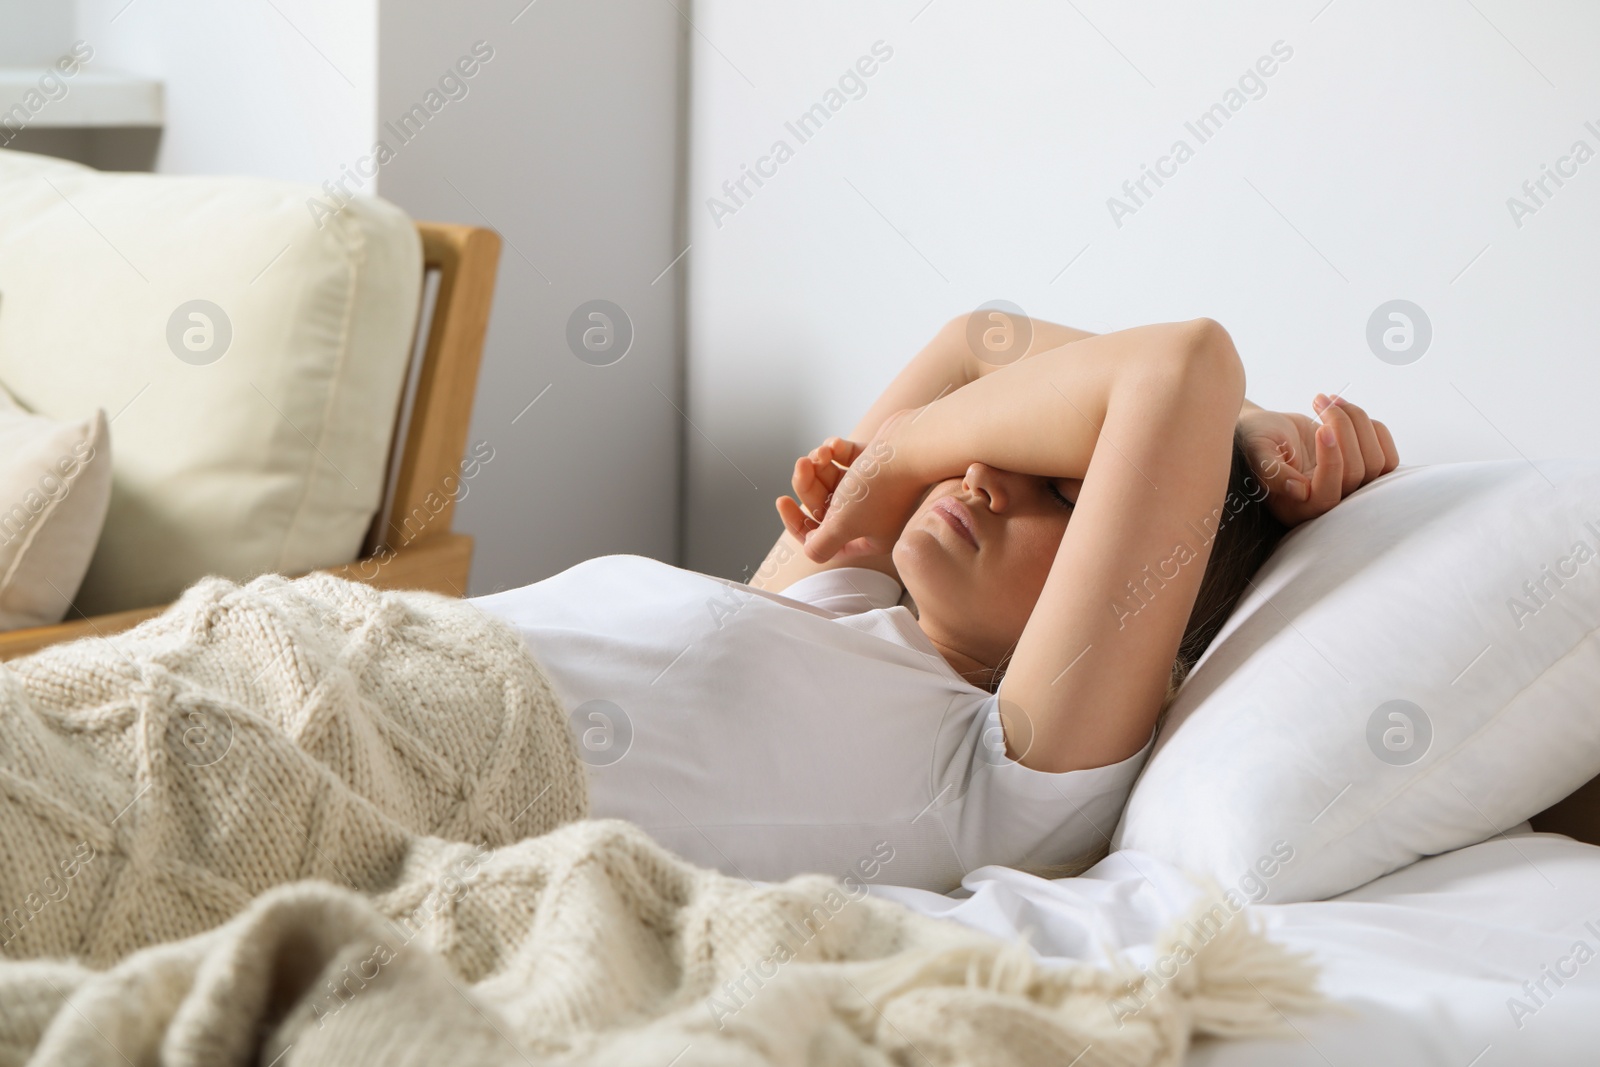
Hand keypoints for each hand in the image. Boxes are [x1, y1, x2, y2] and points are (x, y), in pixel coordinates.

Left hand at [776, 435, 874, 560]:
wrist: (912, 446)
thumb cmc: (881, 489)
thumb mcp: (843, 525)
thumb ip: (821, 545)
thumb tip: (811, 550)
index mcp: (869, 537)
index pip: (825, 539)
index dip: (799, 523)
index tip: (783, 502)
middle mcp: (873, 516)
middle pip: (825, 505)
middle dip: (807, 484)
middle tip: (802, 465)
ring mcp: (875, 488)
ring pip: (832, 479)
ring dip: (819, 464)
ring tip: (820, 452)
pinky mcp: (877, 462)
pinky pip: (846, 458)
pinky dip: (836, 451)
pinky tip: (836, 445)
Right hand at [1238, 394, 1398, 526]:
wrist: (1268, 430)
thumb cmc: (1257, 440)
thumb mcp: (1256, 452)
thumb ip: (1271, 472)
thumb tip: (1298, 491)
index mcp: (1299, 508)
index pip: (1327, 494)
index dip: (1331, 462)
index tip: (1322, 429)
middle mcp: (1329, 503)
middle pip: (1356, 473)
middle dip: (1343, 429)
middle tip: (1320, 399)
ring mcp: (1351, 488)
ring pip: (1377, 463)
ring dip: (1358, 422)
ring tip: (1330, 400)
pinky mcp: (1366, 471)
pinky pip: (1388, 457)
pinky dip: (1374, 428)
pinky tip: (1347, 412)